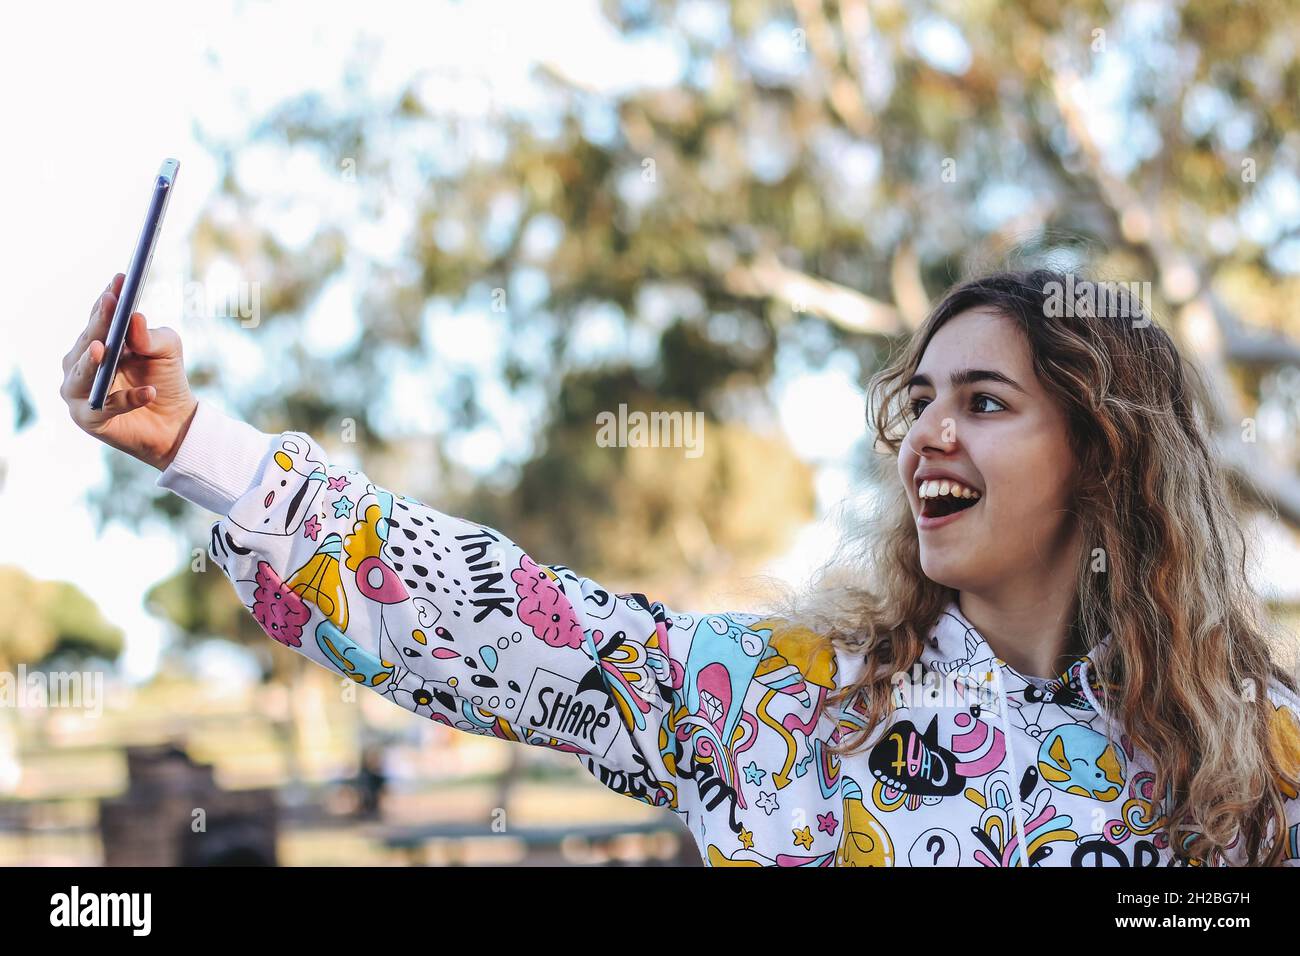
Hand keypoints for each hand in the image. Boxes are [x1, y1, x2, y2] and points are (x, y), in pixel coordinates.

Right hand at [61, 274, 198, 471]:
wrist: (175, 422)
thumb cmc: (165, 380)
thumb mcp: (168, 352)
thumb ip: (153, 336)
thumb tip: (136, 318)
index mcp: (97, 341)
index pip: (99, 317)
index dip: (109, 298)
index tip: (120, 280)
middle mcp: (80, 363)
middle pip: (89, 340)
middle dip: (99, 322)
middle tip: (110, 302)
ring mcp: (79, 391)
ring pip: (82, 374)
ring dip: (93, 361)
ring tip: (105, 350)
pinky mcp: (88, 418)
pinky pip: (105, 406)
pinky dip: (128, 399)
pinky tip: (149, 392)